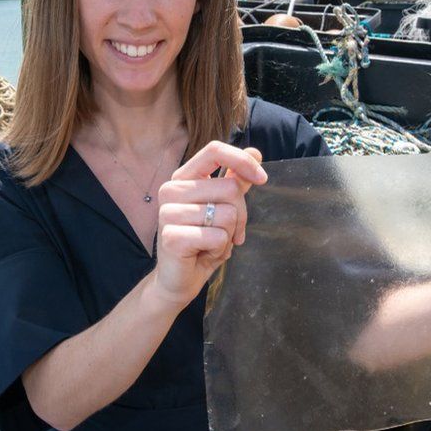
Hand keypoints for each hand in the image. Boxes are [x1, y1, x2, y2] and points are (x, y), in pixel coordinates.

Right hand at [150, 141, 266, 307]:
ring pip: (228, 214)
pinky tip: (203, 254)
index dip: (243, 161)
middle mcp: (171, 190)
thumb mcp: (222, 208)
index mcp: (183, 178)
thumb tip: (255, 153)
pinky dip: (220, 249)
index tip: (262, 179)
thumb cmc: (201, 241)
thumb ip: (235, 180)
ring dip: (229, 235)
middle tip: (227, 232)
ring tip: (210, 243)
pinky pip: (218, 236)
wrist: (178, 279)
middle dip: (240, 215)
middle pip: (230, 188)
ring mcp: (168, 213)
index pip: (215, 151)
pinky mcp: (171, 237)